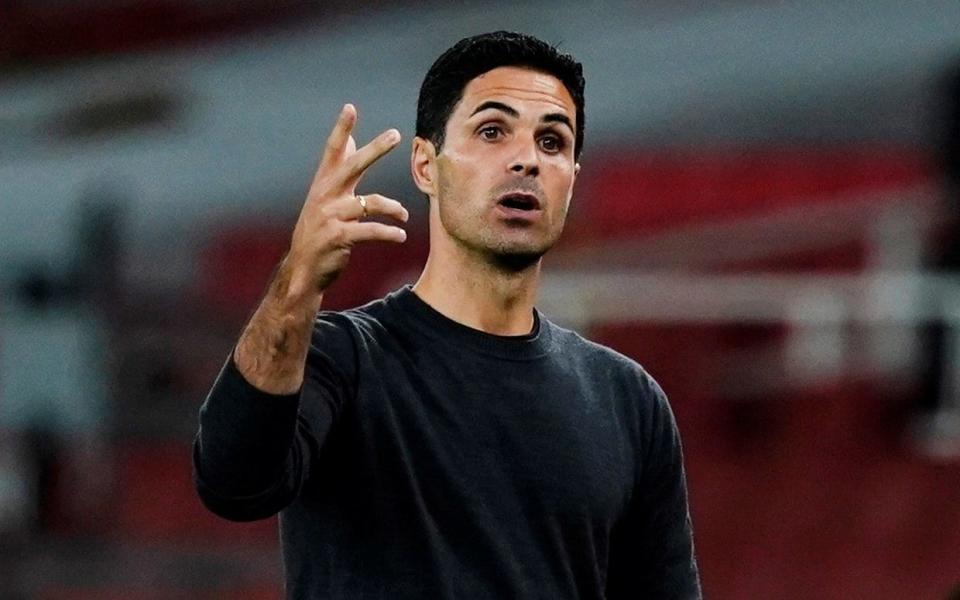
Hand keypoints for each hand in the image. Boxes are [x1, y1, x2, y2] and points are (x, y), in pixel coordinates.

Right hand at [285, 104, 407, 295]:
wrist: (303, 269)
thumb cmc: (320, 229)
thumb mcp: (326, 197)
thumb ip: (338, 170)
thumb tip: (350, 140)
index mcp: (323, 184)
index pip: (332, 151)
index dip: (341, 129)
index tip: (350, 107)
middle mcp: (324, 195)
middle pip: (352, 166)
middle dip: (374, 149)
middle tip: (395, 134)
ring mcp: (330, 216)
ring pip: (369, 202)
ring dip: (392, 208)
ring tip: (403, 215)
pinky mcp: (337, 237)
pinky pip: (371, 230)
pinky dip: (389, 233)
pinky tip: (400, 235)